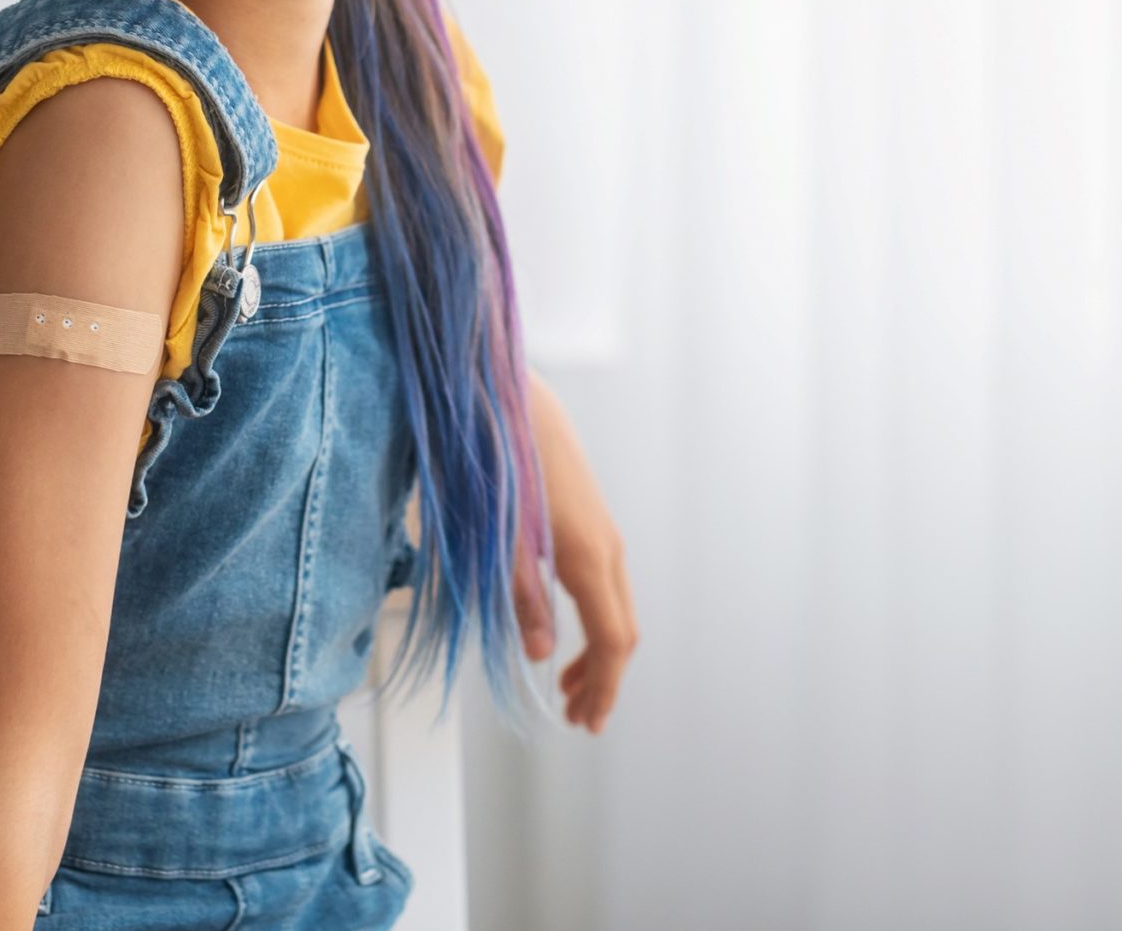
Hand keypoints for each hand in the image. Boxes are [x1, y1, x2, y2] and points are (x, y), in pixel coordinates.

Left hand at [511, 371, 637, 732]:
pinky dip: (594, 620)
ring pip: (616, 606)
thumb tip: (541, 656)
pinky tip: (567, 629)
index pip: (612, 642)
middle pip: (623, 629)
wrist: (508, 397)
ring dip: (598, 652)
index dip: (604, 688)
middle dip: (603, 679)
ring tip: (569, 685)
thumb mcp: (499, 542)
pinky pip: (606, 583)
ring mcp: (603, 530)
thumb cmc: (498, 466)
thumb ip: (520, 599)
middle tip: (576, 717)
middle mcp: (607, 546)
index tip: (588, 724)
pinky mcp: (590, 518)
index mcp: (587, 557)